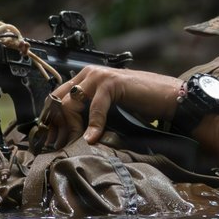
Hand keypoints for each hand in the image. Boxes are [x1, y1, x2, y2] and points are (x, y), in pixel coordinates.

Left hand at [47, 66, 181, 145]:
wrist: (167, 97)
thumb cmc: (139, 105)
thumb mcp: (107, 108)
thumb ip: (88, 112)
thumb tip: (68, 132)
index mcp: (84, 77)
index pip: (57, 97)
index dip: (52, 119)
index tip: (51, 139)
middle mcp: (88, 73)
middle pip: (59, 100)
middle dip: (56, 124)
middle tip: (57, 145)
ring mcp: (99, 76)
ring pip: (72, 102)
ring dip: (70, 127)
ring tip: (73, 144)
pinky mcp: (112, 83)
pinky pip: (95, 107)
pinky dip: (93, 125)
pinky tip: (92, 139)